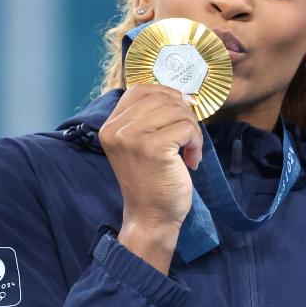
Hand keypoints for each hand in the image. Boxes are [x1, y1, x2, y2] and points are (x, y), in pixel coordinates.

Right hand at [98, 84, 202, 272]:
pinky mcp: (152, 148)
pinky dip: (196, 142)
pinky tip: (191, 159)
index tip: (181, 110)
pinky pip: (186, 128)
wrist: (150, 216)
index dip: (165, 93)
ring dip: (192, 129)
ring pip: (176, 110)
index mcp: (109, 126)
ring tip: (189, 150)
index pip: (139, 90)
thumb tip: (183, 94)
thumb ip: (149, 117)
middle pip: (161, 97)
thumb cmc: (150, 180)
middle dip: (183, 113)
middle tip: (188, 137)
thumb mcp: (140, 143)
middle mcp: (116, 129)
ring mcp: (132, 138)